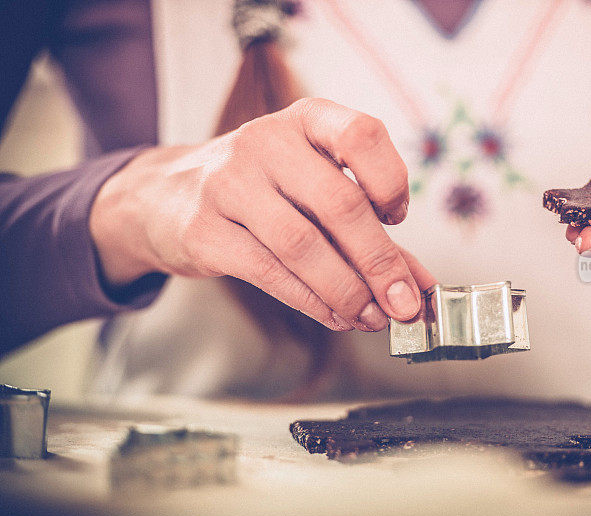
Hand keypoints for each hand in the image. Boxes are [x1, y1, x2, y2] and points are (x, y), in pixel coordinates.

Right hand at [90, 98, 435, 331]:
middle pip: (339, 203)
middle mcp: (265, 142)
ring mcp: (228, 184)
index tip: (397, 219)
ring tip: (372, 318)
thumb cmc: (262, 191)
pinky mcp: (203, 231)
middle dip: (380, 262)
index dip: (391, 181)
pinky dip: (312, 301)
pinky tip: (336, 316)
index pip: (362, 134)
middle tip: (403, 304)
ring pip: (303, 246)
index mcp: (305, 120)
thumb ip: (370, 230)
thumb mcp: (313, 188)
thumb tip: (420, 286)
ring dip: (347, 291)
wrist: (167, 196)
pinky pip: (270, 273)